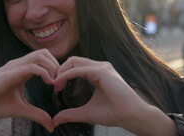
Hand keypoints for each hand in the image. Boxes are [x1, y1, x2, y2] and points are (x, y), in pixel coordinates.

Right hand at [0, 49, 58, 132]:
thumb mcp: (20, 110)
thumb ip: (37, 114)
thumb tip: (52, 126)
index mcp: (22, 70)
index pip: (44, 60)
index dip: (56, 69)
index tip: (60, 86)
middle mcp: (19, 65)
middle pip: (44, 53)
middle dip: (57, 65)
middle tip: (60, 83)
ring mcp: (14, 67)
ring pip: (40, 55)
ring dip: (53, 67)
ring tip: (55, 83)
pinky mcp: (10, 73)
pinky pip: (32, 66)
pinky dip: (44, 72)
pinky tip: (48, 83)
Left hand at [53, 57, 175, 134]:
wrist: (131, 116)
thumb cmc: (113, 113)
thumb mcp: (86, 112)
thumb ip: (70, 114)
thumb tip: (55, 121)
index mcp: (97, 73)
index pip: (75, 66)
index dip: (62, 74)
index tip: (55, 87)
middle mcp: (99, 67)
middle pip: (72, 61)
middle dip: (59, 70)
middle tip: (52, 84)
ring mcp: (101, 67)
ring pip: (74, 61)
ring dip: (61, 71)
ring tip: (55, 84)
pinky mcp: (101, 71)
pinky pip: (79, 69)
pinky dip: (67, 75)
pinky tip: (60, 83)